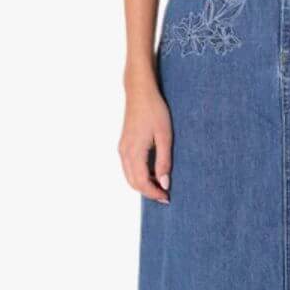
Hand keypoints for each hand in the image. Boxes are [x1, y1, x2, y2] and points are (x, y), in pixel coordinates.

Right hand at [119, 82, 172, 202]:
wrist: (139, 92)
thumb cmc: (154, 111)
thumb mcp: (164, 136)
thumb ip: (164, 161)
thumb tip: (164, 183)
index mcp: (134, 152)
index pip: (142, 182)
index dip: (154, 193)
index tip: (167, 197)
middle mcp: (124, 153)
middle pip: (133, 183)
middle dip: (148, 192)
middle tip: (165, 195)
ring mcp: (122, 149)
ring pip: (130, 176)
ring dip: (143, 184)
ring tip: (161, 184)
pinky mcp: (124, 145)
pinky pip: (129, 167)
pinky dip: (139, 175)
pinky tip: (153, 171)